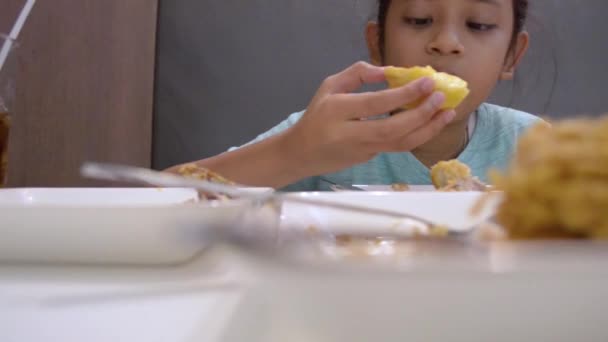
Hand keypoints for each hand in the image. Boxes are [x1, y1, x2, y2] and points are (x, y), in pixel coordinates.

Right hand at [283, 61, 455, 174]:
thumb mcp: (329, 86)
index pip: (376, 103)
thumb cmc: (316, 116)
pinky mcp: (370, 159)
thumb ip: (357, 74)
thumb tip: (388, 71)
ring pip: (400, 144)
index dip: (404, 94)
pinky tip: (432, 122)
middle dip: (421, 114)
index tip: (427, 82)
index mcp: (337, 111)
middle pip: (392, 128)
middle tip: (441, 97)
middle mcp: (350, 134)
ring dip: (428, 129)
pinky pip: (398, 146)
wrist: (301, 153)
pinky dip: (419, 135)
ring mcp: (362, 150)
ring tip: (447, 113)